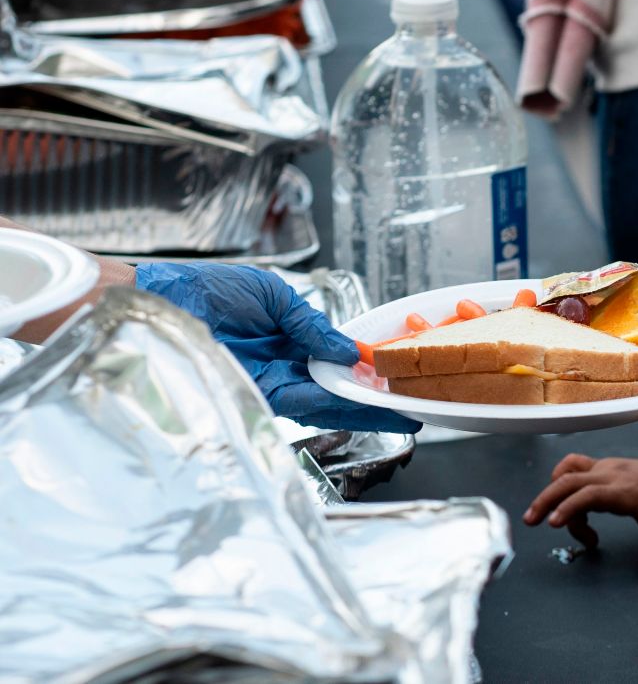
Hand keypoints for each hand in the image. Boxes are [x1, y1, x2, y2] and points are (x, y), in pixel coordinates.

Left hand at [136, 262, 420, 432]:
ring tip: (402, 411)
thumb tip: (349, 351)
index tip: (394, 370)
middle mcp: (283, 365)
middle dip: (374, 397)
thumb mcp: (274, 296)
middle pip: (337, 387)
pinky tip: (363, 404)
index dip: (364, 365)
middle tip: (413, 404)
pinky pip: (305, 404)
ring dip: (364, 407)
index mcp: (288, 337)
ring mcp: (272, 383)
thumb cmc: (206, 290)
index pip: (334, 356)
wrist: (161, 302)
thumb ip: (312, 324)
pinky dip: (336, 406)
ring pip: (328, 401)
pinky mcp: (257, 396)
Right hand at [523, 451, 637, 558]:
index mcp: (626, 489)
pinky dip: (561, 478)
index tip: (553, 523)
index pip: (591, 494)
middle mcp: (612, 473)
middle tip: (531, 521)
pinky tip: (561, 499)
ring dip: (551, 491)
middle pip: (571, 480)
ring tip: (543, 517)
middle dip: (547, 499)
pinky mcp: (604, 466)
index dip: (570, 507)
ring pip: (569, 472)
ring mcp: (606, 466)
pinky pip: (575, 465)